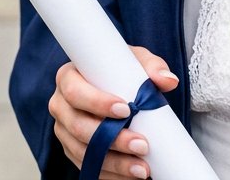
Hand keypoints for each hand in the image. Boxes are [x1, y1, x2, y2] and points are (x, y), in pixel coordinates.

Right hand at [49, 46, 178, 178]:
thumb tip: (169, 80)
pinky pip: (88, 167)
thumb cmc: (120, 69)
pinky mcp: (72, 150)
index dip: (97, 103)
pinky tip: (131, 176)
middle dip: (113, 139)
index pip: (75, 91)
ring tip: (142, 167)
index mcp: (68, 77)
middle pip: (80, 127)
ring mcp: (64, 131)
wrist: (115, 85)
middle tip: (142, 145)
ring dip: (115, 163)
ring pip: (84, 152)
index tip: (126, 110)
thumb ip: (152, 67)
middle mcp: (60, 106)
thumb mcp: (134, 60)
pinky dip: (110, 174)